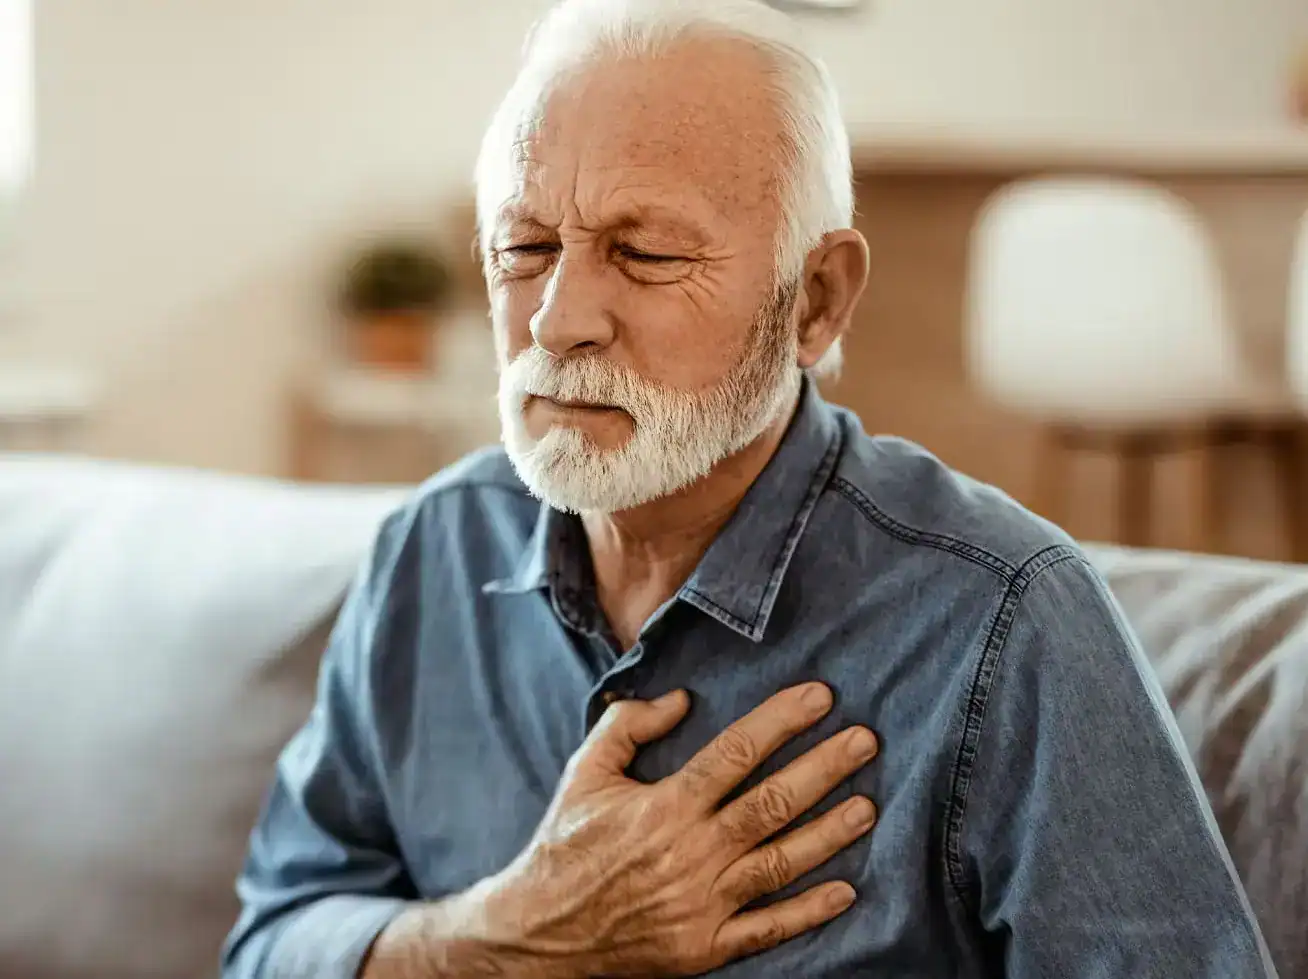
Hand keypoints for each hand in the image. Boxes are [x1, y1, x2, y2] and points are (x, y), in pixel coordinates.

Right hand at [481, 683, 878, 976]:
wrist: (540, 931)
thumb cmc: (566, 843)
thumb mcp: (585, 772)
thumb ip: (629, 725)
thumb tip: (683, 699)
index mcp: (664, 805)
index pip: (737, 752)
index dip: (782, 721)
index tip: (821, 697)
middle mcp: (690, 852)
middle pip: (773, 803)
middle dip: (825, 767)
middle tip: (866, 741)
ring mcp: (702, 903)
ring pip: (781, 862)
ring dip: (829, 833)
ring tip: (868, 807)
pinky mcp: (705, 947)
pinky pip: (767, 929)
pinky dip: (808, 911)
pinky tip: (846, 891)